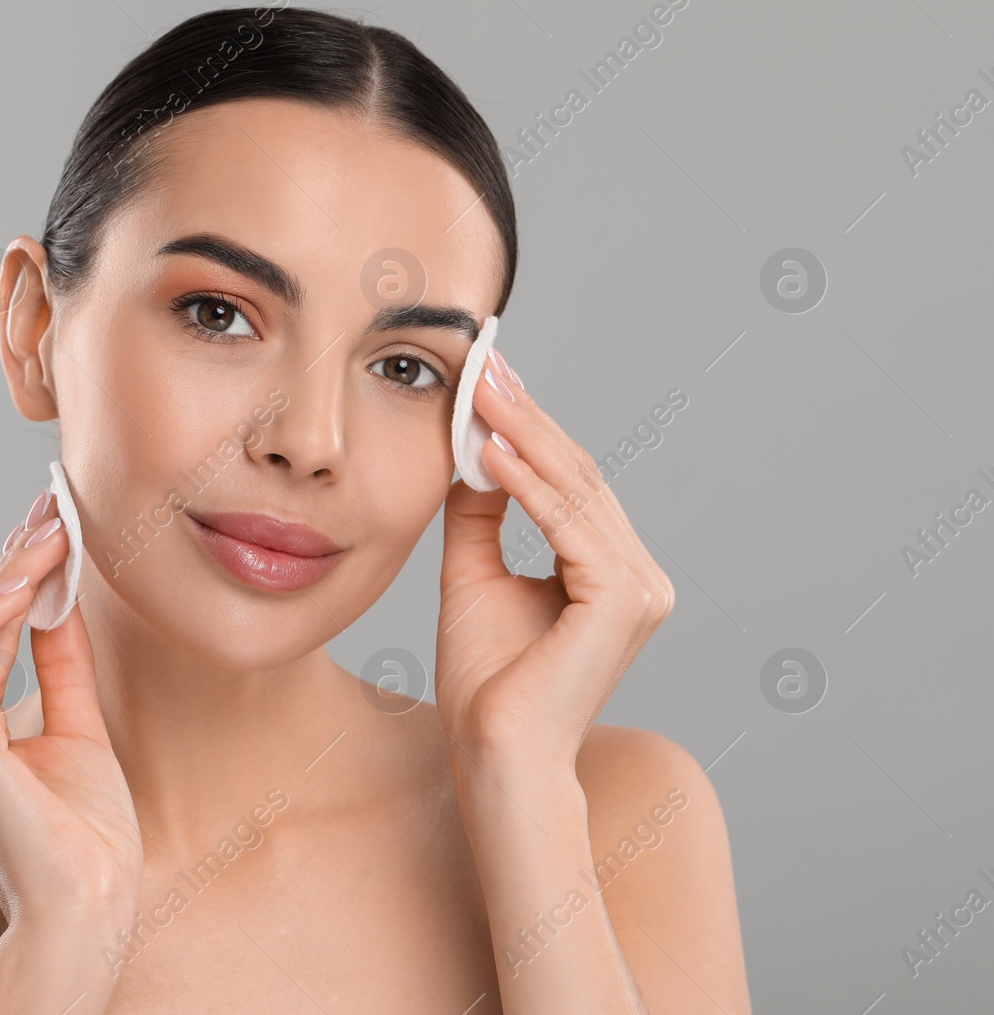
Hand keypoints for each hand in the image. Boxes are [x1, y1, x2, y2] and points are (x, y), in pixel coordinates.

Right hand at [0, 489, 141, 935]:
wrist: (90, 905)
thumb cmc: (87, 839)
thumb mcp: (79, 727)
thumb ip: (61, 666)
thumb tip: (61, 601)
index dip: (16, 578)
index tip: (52, 526)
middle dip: (14, 561)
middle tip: (51, 506)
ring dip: (8, 575)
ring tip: (50, 529)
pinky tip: (29, 575)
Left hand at [434, 350, 674, 776]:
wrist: (493, 752)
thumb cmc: (485, 681)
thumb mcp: (474, 575)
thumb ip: (481, 514)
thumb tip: (472, 449)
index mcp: (613, 572)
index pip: (570, 483)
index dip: (527, 428)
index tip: (487, 378)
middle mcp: (640, 576)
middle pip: (578, 476)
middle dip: (525, 416)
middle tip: (484, 363)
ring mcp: (642, 588)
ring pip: (575, 491)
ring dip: (522, 436)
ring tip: (478, 391)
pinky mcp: (624, 601)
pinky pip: (568, 525)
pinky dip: (528, 485)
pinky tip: (487, 451)